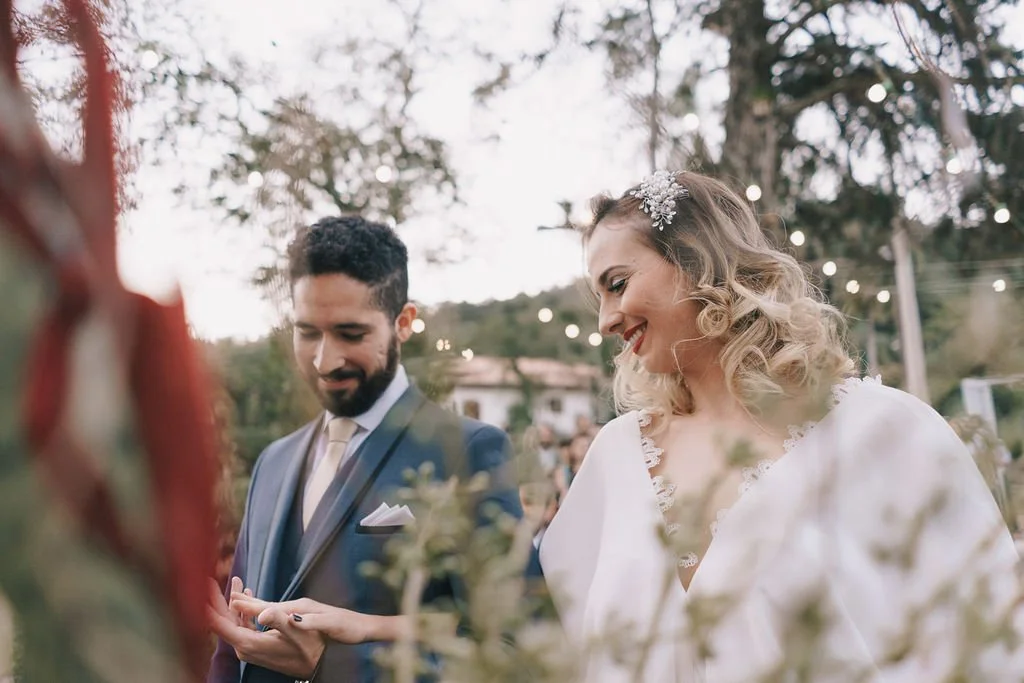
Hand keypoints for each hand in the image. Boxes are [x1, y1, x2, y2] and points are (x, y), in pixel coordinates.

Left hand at [207, 578, 323, 677]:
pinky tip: (247, 597)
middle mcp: (244, 646)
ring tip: (236, 581)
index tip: (204, 588)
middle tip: (211, 580)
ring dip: (233, 602)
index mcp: (249, 643)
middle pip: (224, 622)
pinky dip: (243, 610)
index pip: (220, 624)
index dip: (210, 605)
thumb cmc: (309, 648)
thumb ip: (278, 619)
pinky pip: (243, 625)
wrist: (317, 665)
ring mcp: (249, 646)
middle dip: (219, 600)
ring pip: (233, 622)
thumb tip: (262, 611)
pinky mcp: (256, 645)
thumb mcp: (296, 631)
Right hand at [229, 593, 403, 643]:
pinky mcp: (304, 615)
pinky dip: (264, 612)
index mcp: (299, 608)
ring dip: (253, 606)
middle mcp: (298, 606)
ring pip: (270, 608)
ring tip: (235, 602)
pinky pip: (277, 613)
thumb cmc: (348, 627)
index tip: (230, 602)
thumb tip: (287, 619)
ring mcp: (301, 610)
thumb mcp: (329, 624)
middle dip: (245, 602)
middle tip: (226, 595)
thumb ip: (307, 621)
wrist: (364, 626)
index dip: (248, 607)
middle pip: (266, 605)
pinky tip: (260, 614)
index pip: (268, 608)